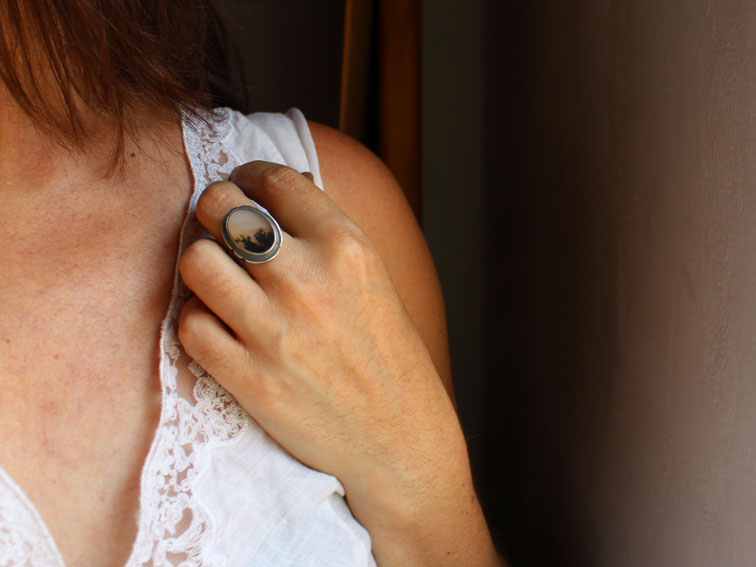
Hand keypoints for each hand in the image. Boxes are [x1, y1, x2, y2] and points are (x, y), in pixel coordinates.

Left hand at [177, 161, 499, 565]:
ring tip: (217, 277)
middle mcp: (308, 280)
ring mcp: (274, 330)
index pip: (273, 180)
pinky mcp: (249, 378)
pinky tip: (219, 324)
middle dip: (211, 208)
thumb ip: (326, 236)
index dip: (248, 176)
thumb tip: (272, 196)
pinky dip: (199, 320)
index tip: (243, 186)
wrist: (399, 439)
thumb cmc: (391, 358)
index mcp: (347, 247)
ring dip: (201, 264)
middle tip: (218, 224)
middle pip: (221, 209)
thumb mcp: (375, 278)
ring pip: (195, 262)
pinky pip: (190, 324)